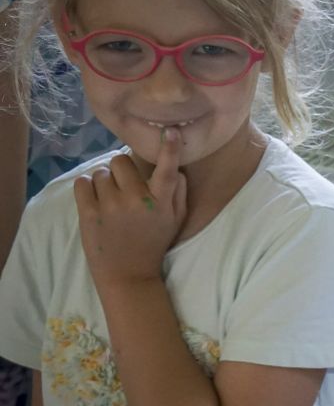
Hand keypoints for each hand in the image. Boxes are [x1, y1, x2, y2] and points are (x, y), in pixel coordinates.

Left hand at [74, 127, 187, 287]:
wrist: (128, 275)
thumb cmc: (154, 244)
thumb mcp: (176, 221)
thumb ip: (179, 194)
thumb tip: (177, 169)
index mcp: (161, 202)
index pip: (167, 170)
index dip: (169, 149)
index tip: (169, 130)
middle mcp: (137, 200)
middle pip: (122, 161)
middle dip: (121, 169)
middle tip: (124, 186)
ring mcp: (111, 206)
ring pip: (101, 173)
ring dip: (104, 181)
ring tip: (110, 200)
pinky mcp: (89, 214)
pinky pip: (83, 183)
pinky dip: (87, 188)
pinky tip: (95, 201)